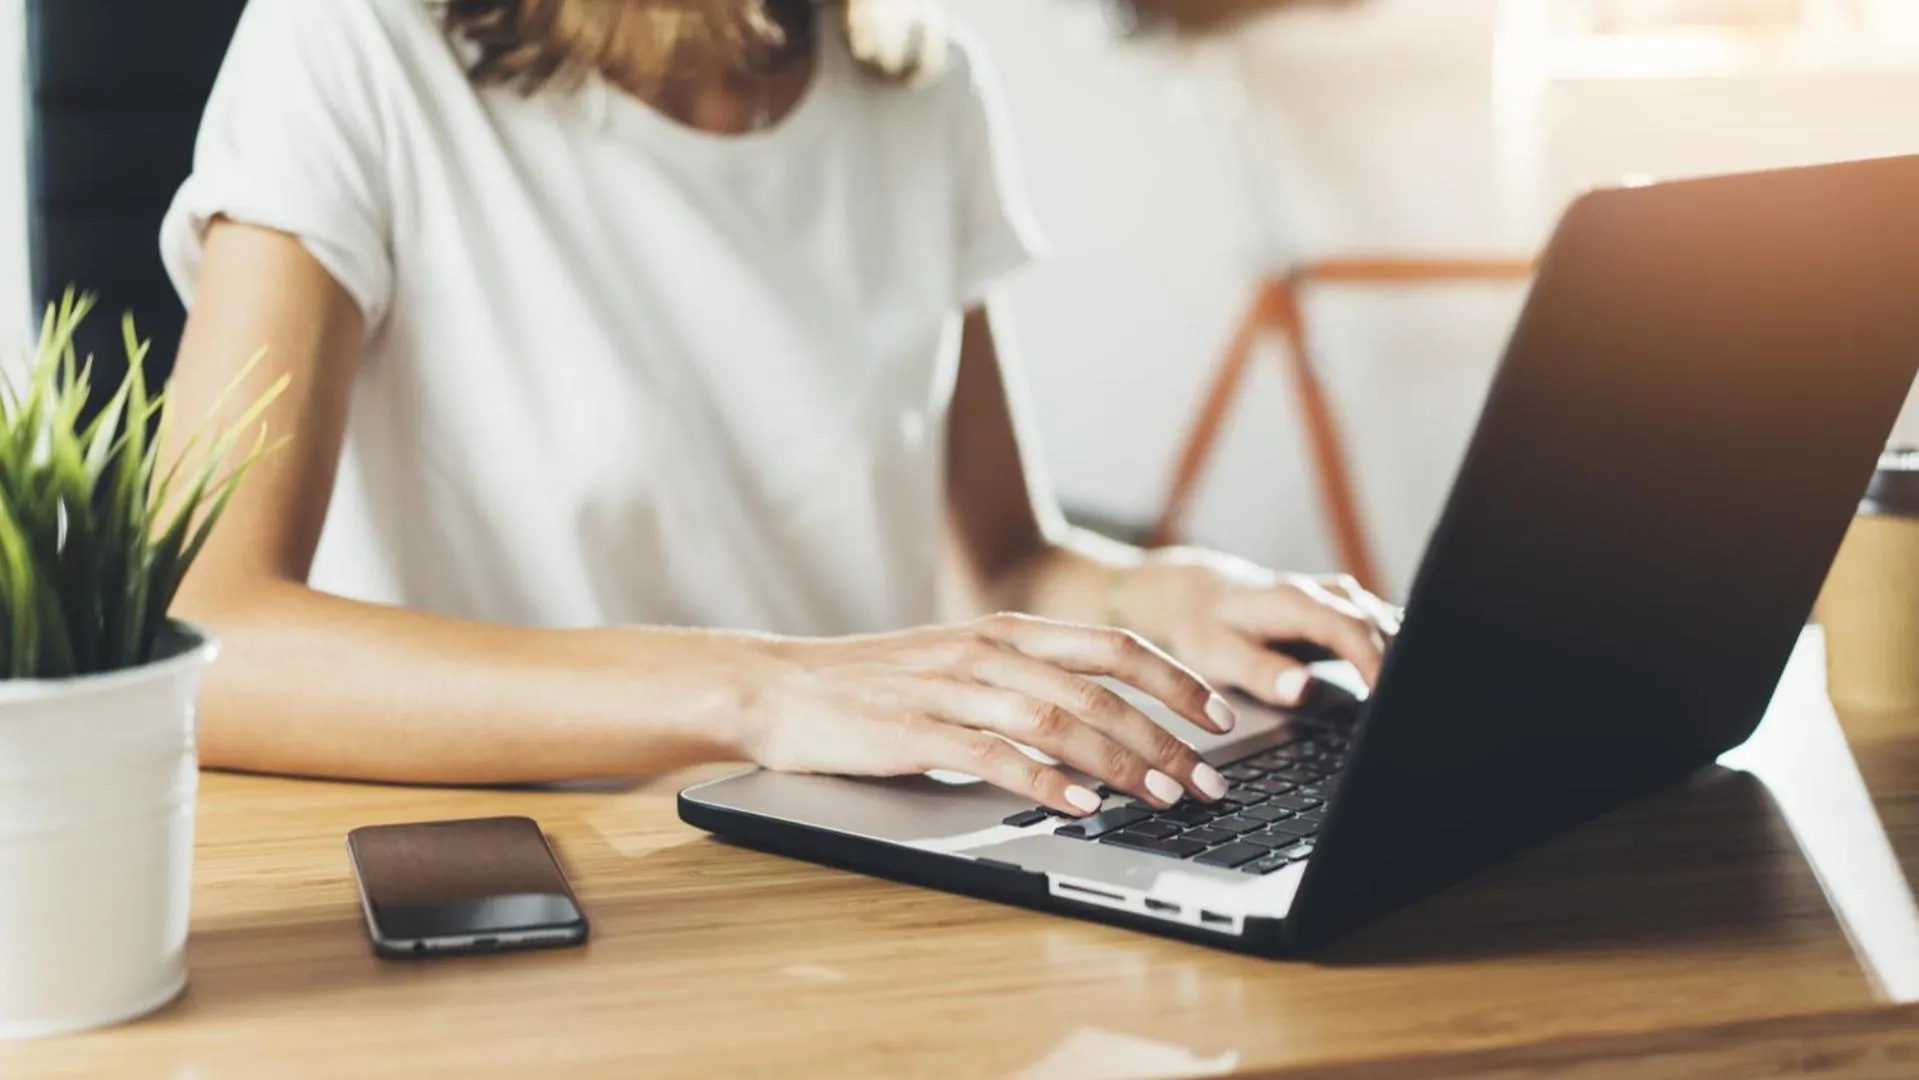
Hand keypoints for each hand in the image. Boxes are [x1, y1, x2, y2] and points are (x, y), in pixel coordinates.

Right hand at [731, 613, 1240, 815]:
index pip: (1112, 647)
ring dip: (1122, 762)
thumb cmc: (870, 686)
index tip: (1220, 718)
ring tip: (1164, 796)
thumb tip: (1098, 726)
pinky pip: (994, 755)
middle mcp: (987, 652)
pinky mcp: (916, 729)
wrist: (777, 687)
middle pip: (1101, 690)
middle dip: (1166, 737)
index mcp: (1004, 633)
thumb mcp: (957, 668)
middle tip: (1209, 778)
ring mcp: (952, 689)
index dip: (1175, 680)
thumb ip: (1021, 685)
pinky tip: (1079, 805)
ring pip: (1060, 722)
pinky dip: (1045, 781)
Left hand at [1110, 549, 1399, 707]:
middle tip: (1411, 713)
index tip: (1390, 700)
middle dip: (1402, 665)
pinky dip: (1396, 650)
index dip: (1376, 664)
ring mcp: (1338, 599)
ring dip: (1405, 657)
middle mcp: (1324, 594)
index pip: (1351, 629)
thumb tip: (1303, 689)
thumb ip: (1261, 672)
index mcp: (1295, 602)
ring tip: (1416, 701)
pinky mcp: (1342, 610)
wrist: (1196, 594)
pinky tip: (1404, 681)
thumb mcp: (1218, 654)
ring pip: (1387, 623)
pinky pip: (1381, 626)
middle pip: (1379, 625)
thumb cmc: (1204, 626)